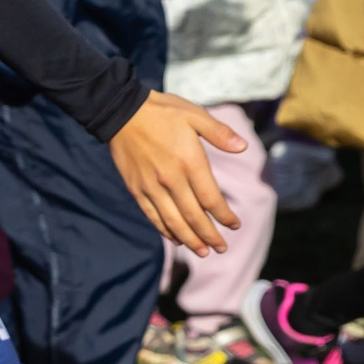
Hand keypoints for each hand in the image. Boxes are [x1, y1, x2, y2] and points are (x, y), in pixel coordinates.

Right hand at [108, 91, 244, 253]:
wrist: (121, 111)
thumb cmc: (162, 111)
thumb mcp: (194, 115)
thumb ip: (219, 133)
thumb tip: (243, 147)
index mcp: (189, 162)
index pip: (211, 199)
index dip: (224, 216)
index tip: (234, 225)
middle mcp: (170, 179)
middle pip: (193, 216)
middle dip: (209, 235)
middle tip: (221, 248)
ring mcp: (151, 186)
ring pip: (173, 221)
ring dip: (189, 239)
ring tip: (201, 252)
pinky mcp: (136, 188)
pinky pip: (152, 215)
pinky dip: (165, 230)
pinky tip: (175, 238)